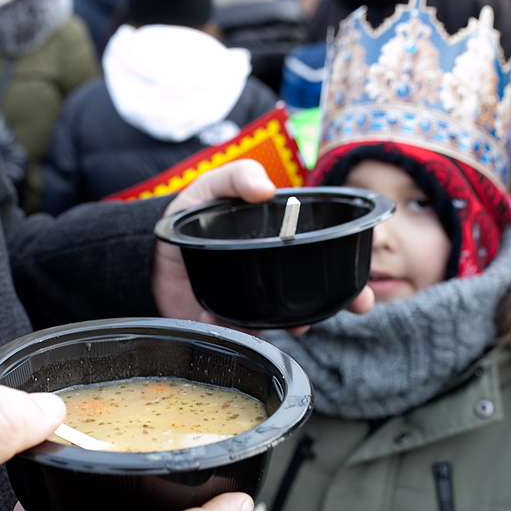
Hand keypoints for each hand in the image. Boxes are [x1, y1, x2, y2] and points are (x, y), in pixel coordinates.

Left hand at [152, 159, 374, 333]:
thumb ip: (235, 177)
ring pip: (288, 316)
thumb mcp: (207, 187)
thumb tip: (266, 187)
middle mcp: (271, 271)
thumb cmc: (183, 217)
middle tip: (361, 305)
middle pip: (318, 288)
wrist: (144, 256)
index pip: (321, 251)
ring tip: (300, 324)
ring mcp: (253, 299)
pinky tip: (228, 320)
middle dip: (344, 300)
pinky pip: (247, 333)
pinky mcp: (230, 323)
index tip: (366, 276)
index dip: (350, 264)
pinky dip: (246, 332)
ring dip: (300, 321)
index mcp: (275, 239)